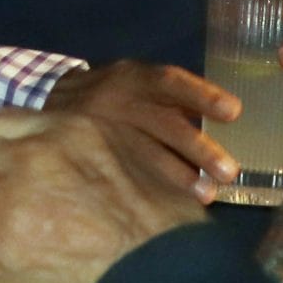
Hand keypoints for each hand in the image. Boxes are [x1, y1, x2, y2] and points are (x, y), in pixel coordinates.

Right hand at [44, 59, 237, 197]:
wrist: (49, 98)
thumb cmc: (115, 95)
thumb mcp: (137, 83)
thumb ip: (172, 101)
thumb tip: (228, 122)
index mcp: (135, 77)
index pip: (170, 82)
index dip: (202, 95)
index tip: (233, 111)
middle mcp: (117, 99)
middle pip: (161, 122)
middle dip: (197, 148)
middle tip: (229, 171)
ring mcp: (100, 127)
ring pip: (142, 151)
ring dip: (177, 175)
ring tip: (206, 195)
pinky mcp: (85, 149)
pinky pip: (120, 171)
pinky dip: (147, 187)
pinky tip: (170, 205)